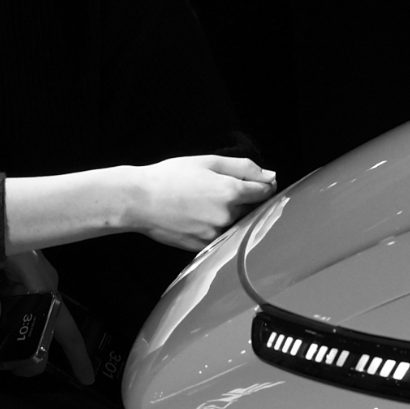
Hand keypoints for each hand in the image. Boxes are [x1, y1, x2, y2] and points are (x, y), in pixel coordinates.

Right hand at [126, 155, 276, 250]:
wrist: (139, 201)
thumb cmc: (171, 177)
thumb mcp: (208, 162)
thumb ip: (243, 167)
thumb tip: (271, 176)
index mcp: (231, 191)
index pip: (264, 192)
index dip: (264, 186)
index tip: (259, 184)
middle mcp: (227, 215)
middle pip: (251, 209)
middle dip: (243, 200)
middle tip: (217, 191)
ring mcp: (216, 233)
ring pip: (235, 224)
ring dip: (228, 214)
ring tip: (203, 204)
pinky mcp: (204, 246)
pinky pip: (220, 237)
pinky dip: (214, 227)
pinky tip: (196, 217)